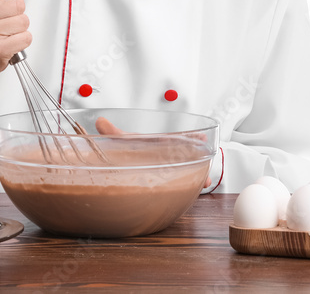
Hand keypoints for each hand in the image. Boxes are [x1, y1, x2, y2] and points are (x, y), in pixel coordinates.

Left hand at [94, 117, 212, 188]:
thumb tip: (100, 122)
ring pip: (186, 170)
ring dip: (197, 174)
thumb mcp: (120, 142)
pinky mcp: (166, 182)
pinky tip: (199, 188)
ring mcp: (167, 168)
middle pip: (185, 155)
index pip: (174, 139)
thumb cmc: (123, 152)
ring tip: (207, 180)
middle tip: (208, 161)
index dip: (189, 139)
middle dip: (197, 158)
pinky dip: (192, 185)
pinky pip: (182, 182)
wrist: (119, 168)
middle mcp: (165, 155)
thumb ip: (112, 133)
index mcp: (156, 143)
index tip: (202, 137)